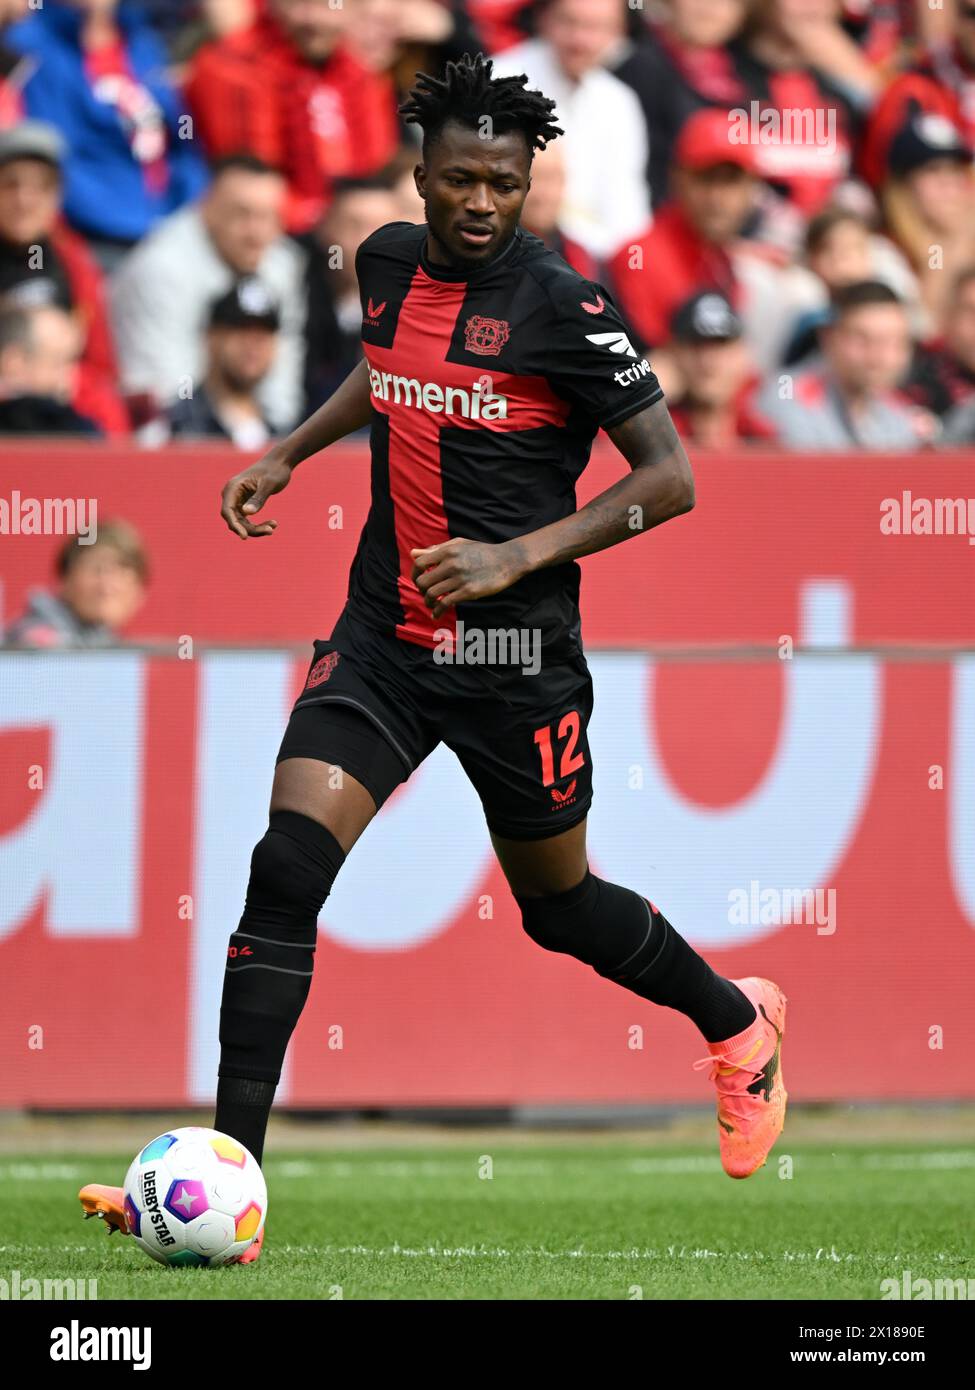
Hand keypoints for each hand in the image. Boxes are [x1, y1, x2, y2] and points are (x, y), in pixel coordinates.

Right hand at [220, 452, 291, 538]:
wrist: (280, 463)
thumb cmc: (275, 470)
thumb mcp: (269, 484)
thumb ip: (258, 498)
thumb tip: (247, 513)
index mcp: (233, 488)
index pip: (228, 511)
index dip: (234, 525)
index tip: (244, 537)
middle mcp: (232, 495)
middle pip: (235, 520)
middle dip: (251, 529)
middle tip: (270, 531)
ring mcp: (237, 500)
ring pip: (242, 523)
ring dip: (257, 528)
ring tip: (274, 526)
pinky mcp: (245, 504)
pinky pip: (248, 521)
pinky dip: (259, 525)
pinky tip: (274, 524)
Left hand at [410, 538, 525, 618]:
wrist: (507, 560)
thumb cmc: (482, 551)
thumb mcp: (459, 544)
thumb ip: (436, 549)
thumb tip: (412, 554)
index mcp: (447, 551)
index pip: (419, 563)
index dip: (415, 574)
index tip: (418, 580)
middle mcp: (451, 564)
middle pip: (422, 581)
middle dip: (421, 590)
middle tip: (426, 594)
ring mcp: (459, 578)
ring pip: (432, 594)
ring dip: (428, 602)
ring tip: (432, 605)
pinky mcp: (468, 591)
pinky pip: (445, 604)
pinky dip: (437, 611)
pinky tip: (437, 615)